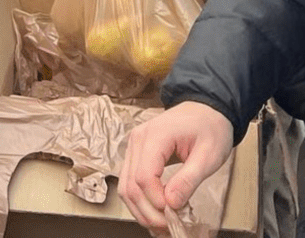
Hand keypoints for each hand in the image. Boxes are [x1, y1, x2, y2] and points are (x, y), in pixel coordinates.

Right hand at [119, 101, 233, 230]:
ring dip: (140, 209)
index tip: (174, 215)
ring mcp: (134, 146)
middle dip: (147, 211)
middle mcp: (137, 140)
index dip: (156, 200)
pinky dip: (140, 200)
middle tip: (168, 227)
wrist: (204, 110)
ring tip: (160, 225)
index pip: (144, 175)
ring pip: (125, 185)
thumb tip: (172, 203)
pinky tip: (154, 212)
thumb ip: (189, 179)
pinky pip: (130, 180)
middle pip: (130, 183)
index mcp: (154, 136)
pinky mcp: (136, 153)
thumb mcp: (208, 155)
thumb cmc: (209, 128)